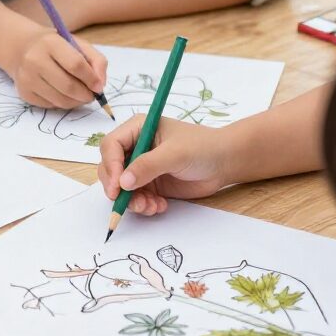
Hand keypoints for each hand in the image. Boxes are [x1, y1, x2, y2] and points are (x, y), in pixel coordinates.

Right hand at [10, 29, 107, 108]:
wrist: (22, 48)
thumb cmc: (56, 46)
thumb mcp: (77, 44)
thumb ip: (96, 61)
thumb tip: (100, 85)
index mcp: (50, 43)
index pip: (76, 65)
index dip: (91, 79)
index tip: (99, 87)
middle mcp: (35, 60)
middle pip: (68, 86)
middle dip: (86, 95)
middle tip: (92, 95)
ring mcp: (27, 77)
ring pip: (60, 100)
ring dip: (76, 102)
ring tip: (81, 95)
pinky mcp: (24, 92)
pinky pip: (50, 106)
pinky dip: (63, 103)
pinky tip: (64, 94)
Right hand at [97, 115, 227, 213]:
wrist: (224, 163)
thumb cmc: (202, 147)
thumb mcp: (175, 154)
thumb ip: (148, 166)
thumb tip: (122, 182)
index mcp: (137, 129)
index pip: (111, 146)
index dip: (111, 166)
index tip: (117, 186)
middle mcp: (135, 147)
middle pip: (111, 168)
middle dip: (117, 187)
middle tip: (127, 202)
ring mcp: (142, 167)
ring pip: (121, 187)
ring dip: (131, 200)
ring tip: (150, 206)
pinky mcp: (150, 184)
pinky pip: (136, 198)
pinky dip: (143, 205)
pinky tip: (159, 206)